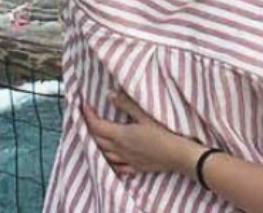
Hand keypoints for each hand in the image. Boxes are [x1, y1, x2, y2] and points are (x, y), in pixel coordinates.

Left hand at [82, 91, 203, 176]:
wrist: (177, 155)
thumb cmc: (164, 134)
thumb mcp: (145, 115)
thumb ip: (126, 104)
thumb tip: (110, 94)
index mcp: (121, 135)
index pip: (97, 126)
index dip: (88, 115)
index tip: (85, 106)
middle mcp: (120, 149)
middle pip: (97, 140)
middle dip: (91, 128)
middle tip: (90, 118)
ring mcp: (126, 160)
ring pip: (104, 154)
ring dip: (98, 144)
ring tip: (98, 135)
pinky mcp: (134, 168)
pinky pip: (116, 166)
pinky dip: (109, 160)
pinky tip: (112, 158)